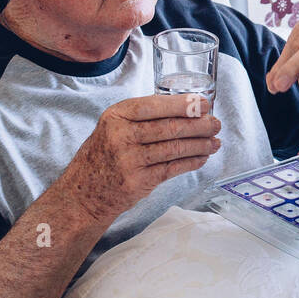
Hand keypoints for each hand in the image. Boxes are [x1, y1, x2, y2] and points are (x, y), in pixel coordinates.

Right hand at [61, 93, 220, 224]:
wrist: (83, 193)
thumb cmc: (103, 155)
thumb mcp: (113, 126)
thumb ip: (142, 117)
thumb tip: (186, 109)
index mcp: (116, 116)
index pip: (155, 105)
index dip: (183, 105)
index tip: (203, 104)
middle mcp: (121, 136)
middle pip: (169, 127)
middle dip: (198, 125)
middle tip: (215, 123)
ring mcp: (129, 160)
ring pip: (174, 149)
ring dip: (200, 145)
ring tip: (214, 141)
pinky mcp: (138, 182)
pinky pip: (171, 169)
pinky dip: (191, 162)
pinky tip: (202, 157)